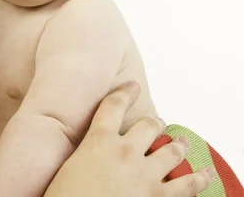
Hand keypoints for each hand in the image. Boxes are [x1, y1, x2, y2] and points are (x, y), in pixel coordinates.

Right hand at [44, 81, 215, 196]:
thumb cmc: (66, 196)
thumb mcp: (68, 167)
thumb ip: (84, 154)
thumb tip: (89, 154)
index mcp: (99, 142)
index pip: (113, 106)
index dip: (125, 93)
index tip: (132, 86)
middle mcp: (125, 152)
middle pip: (149, 126)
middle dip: (154, 123)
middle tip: (156, 123)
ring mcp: (146, 175)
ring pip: (171, 151)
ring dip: (178, 145)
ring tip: (182, 141)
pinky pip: (188, 185)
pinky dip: (199, 178)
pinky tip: (206, 173)